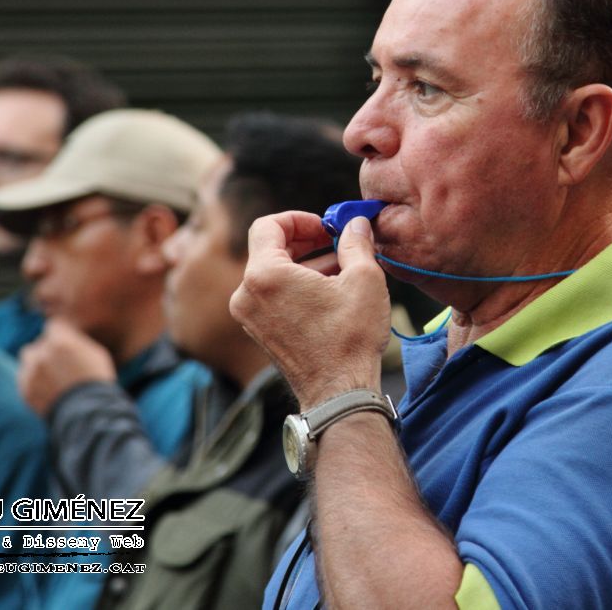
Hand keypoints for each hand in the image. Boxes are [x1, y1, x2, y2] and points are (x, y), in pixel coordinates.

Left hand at [17, 318, 116, 416]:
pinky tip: (49, 389)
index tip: (64, 341)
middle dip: (47, 349)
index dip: (60, 334)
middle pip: (38, 343)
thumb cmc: (96, 381)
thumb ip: (77, 341)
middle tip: (60, 362)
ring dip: (37, 363)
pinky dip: (34, 381)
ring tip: (52, 375)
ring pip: (28, 358)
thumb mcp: (95, 353)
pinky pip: (25, 378)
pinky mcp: (25, 389)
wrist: (87, 413)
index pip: (53, 326)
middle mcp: (42, 354)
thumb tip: (69, 335)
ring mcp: (31, 372)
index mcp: (60, 341)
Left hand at [230, 212, 391, 407]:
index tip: (325, 226)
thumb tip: (356, 224)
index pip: (268, 226)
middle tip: (337, 241)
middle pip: (270, 249)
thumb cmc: (350, 338)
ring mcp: (250, 316)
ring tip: (343, 267)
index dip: (299, 219)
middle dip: (306, 241)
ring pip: (273, 274)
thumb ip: (356, 242)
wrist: (338, 393)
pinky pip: (273, 296)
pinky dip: (297, 287)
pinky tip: (331, 291)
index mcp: (264, 275)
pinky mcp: (259, 333)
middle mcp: (246, 294)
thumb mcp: (364, 278)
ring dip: (305, 265)